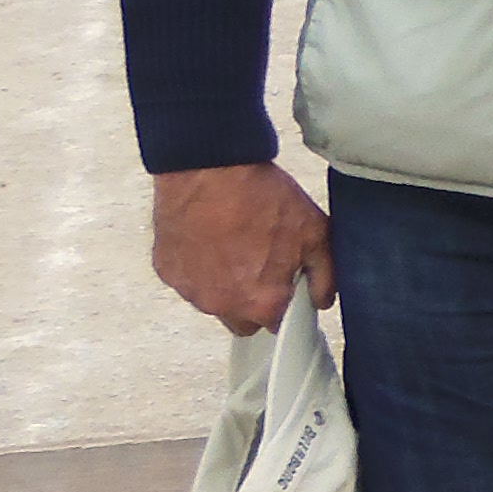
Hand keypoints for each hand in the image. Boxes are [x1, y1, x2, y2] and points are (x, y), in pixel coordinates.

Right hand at [153, 162, 332, 333]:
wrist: (209, 167)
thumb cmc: (261, 197)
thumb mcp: (314, 231)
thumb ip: (324, 276)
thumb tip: (321, 301)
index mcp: (262, 303)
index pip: (277, 324)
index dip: (282, 302)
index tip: (283, 280)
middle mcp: (223, 306)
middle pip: (243, 320)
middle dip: (252, 300)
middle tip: (258, 262)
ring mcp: (191, 291)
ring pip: (213, 301)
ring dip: (223, 284)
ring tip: (232, 243)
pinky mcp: (168, 272)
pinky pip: (188, 280)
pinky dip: (198, 267)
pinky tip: (208, 238)